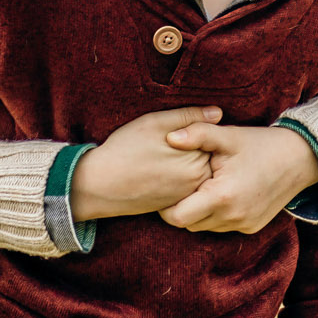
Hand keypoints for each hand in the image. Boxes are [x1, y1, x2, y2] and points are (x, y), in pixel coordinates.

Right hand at [69, 106, 221, 220]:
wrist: (99, 185)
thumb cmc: (125, 149)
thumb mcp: (156, 122)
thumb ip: (189, 116)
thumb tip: (219, 113)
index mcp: (197, 159)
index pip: (211, 138)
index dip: (195, 128)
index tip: (174, 130)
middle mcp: (197, 181)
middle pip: (205, 155)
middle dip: (193, 146)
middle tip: (164, 144)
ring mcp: (186, 195)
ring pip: (195, 170)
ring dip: (184, 161)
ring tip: (159, 156)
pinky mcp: (174, 204)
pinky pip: (184, 185)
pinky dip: (175, 176)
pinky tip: (158, 170)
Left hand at [159, 123, 317, 232]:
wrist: (301, 159)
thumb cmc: (261, 144)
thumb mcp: (229, 135)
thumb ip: (198, 134)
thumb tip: (169, 137)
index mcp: (222, 196)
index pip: (177, 217)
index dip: (166, 206)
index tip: (168, 188)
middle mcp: (232, 216)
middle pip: (188, 224)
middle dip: (181, 208)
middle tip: (182, 186)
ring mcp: (243, 224)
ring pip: (204, 227)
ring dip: (199, 212)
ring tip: (202, 187)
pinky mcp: (252, 227)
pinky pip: (222, 226)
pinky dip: (216, 214)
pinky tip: (220, 193)